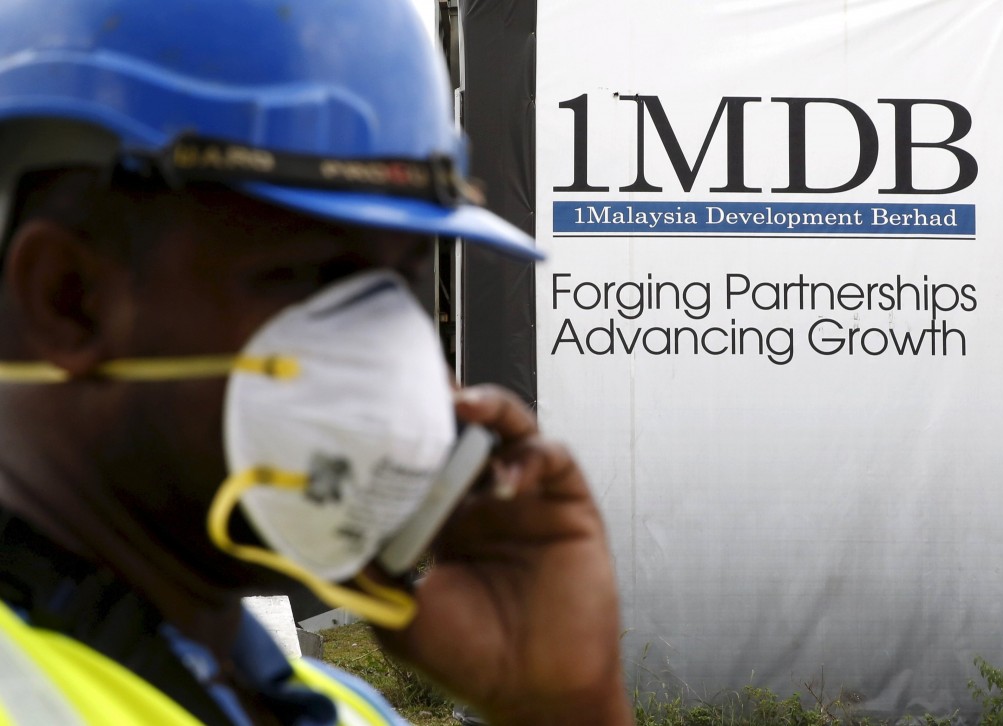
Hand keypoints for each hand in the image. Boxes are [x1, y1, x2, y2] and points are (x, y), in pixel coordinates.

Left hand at [375, 385, 633, 724]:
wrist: (534, 692)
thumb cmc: (469, 657)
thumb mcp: (399, 613)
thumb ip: (367, 570)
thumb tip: (319, 531)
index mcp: (441, 517)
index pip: (421, 455)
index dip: (403, 429)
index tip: (375, 405)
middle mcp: (482, 497)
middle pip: (463, 428)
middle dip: (441, 402)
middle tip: (417, 380)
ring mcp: (526, 496)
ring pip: (509, 426)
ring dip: (487, 408)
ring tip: (464, 405)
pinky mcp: (567, 503)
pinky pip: (552, 458)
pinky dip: (529, 458)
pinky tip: (505, 480)